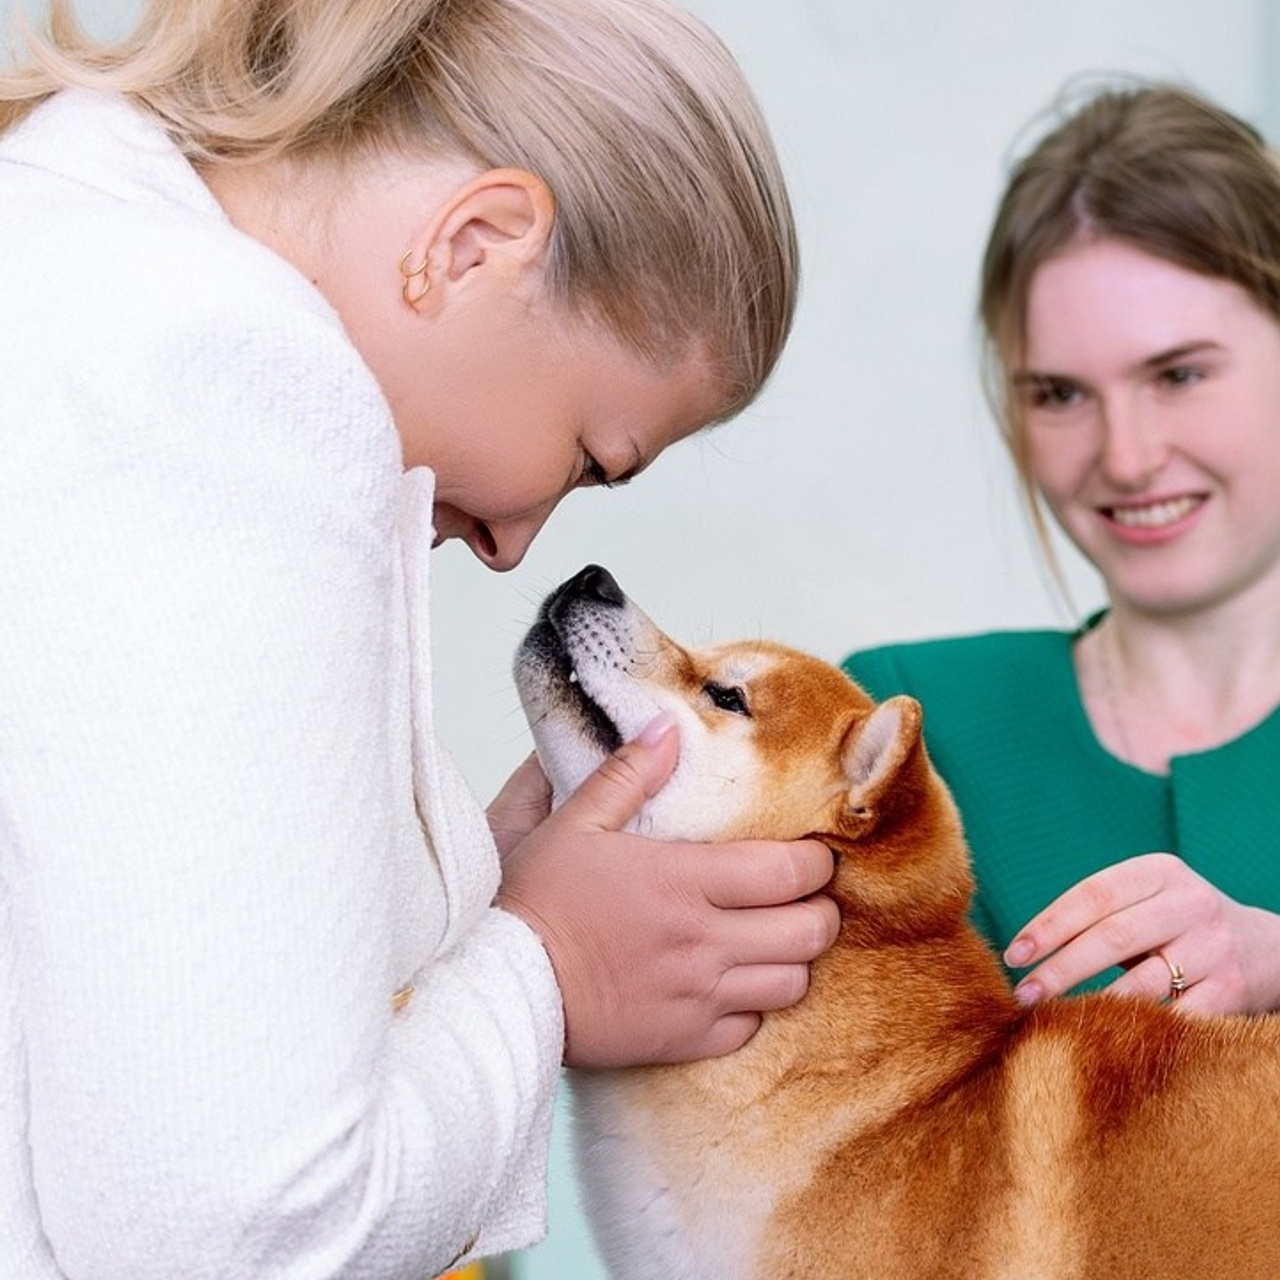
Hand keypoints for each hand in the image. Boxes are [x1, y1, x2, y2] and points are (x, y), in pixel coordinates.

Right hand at [495, 713, 840, 1067]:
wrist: (502, 985)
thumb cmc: (535, 899)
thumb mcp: (573, 822)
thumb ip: (628, 773)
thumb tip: (668, 727)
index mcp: (682, 880)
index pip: (789, 872)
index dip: (816, 861)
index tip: (810, 852)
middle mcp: (702, 940)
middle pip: (808, 932)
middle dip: (820, 910)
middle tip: (803, 896)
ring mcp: (696, 995)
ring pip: (791, 984)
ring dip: (794, 958)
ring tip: (774, 938)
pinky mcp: (682, 1040)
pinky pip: (749, 1027)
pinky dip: (754, 1005)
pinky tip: (732, 982)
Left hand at [1004, 852, 1279, 1014]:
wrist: (1268, 950)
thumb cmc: (1178, 927)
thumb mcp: (1147, 902)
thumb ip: (1099, 915)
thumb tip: (1025, 951)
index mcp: (1159, 872)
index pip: (1092, 895)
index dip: (1049, 926)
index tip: (1014, 955)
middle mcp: (1189, 903)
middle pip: (1112, 936)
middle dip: (1061, 969)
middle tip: (1022, 994)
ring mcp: (1214, 946)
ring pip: (1143, 980)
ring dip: (1093, 1003)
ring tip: (1053, 1018)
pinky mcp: (1234, 989)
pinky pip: (1177, 1015)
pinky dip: (1138, 1027)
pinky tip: (1108, 1037)